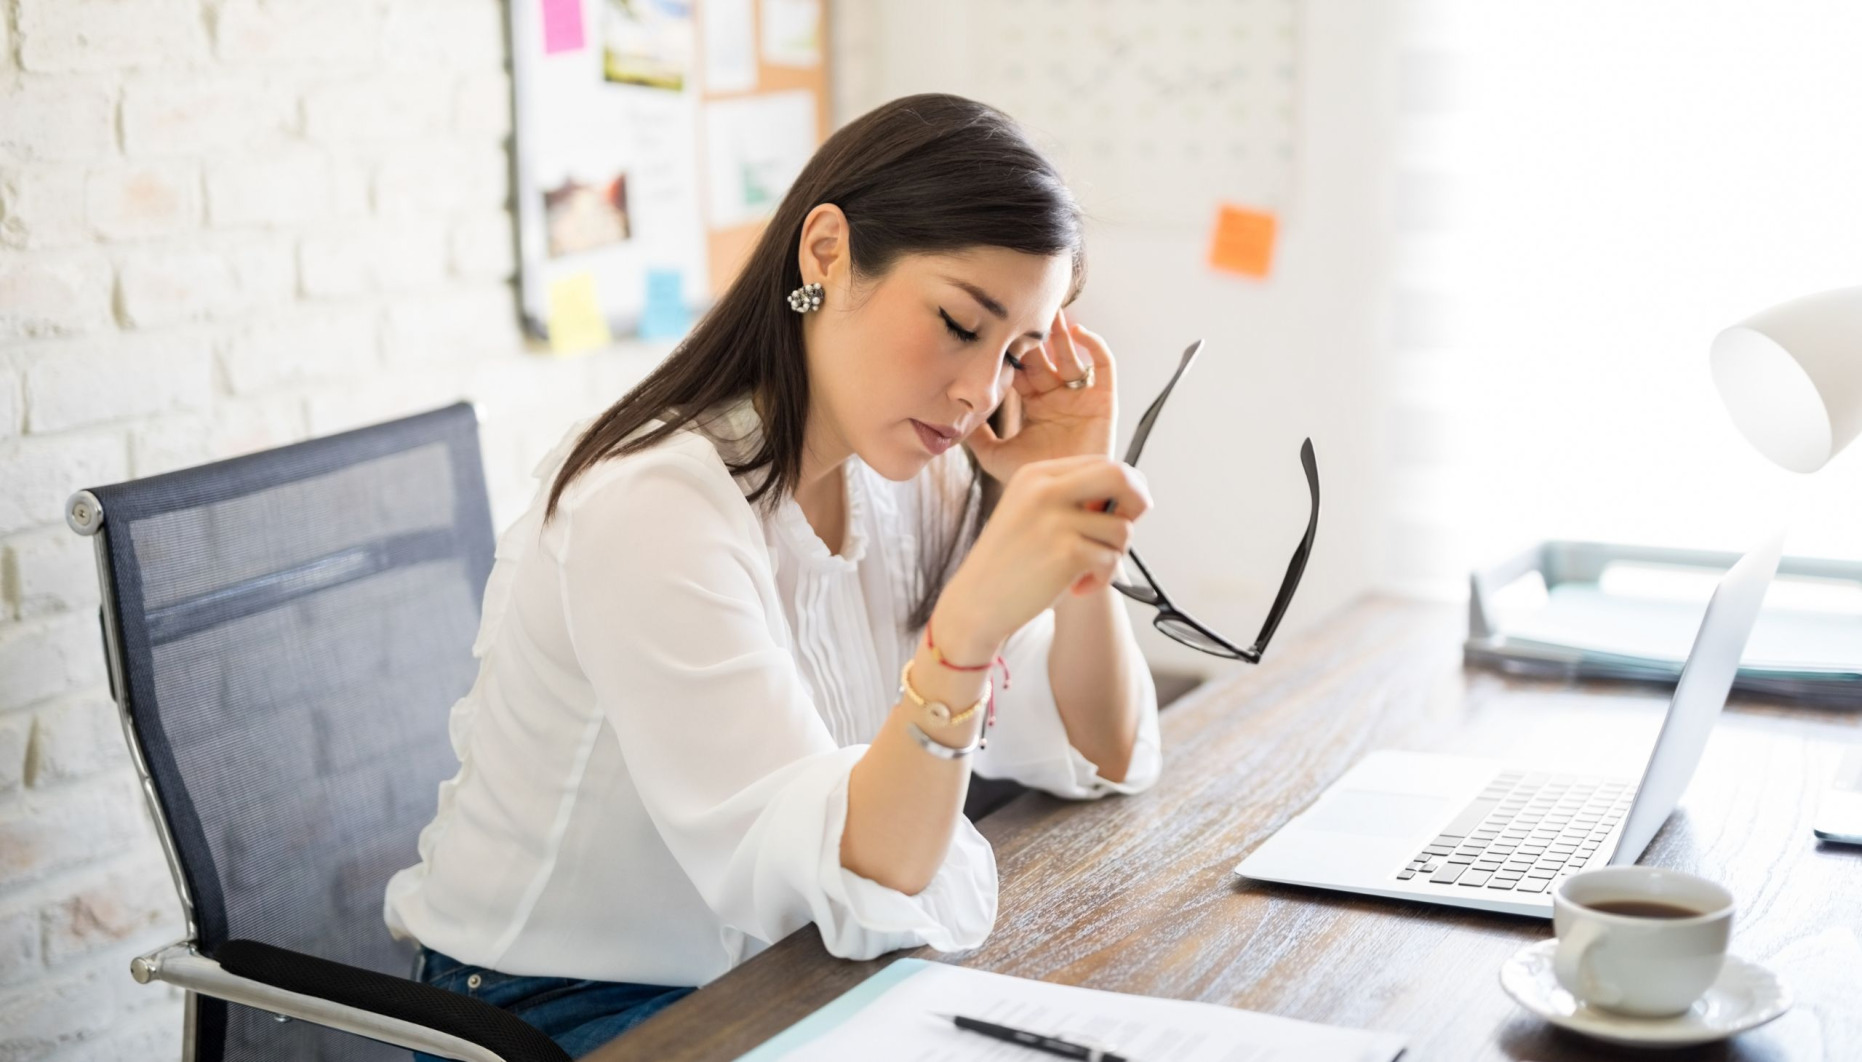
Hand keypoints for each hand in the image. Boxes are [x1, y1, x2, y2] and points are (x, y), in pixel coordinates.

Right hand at [933, 455, 1152, 658]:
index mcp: (1036, 474)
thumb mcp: (1031, 512)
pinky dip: (1102, 579)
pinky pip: (1111, 560)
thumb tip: (1134, 495)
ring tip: (1086, 570)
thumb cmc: (1010, 562)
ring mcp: (1055, 519)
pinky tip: (1078, 586)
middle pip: (1121, 476)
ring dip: (1113, 555)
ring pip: (1122, 528)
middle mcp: (1045, 489)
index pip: (1102, 463)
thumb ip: (1072, 497)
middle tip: (1123, 531)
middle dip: (1137, 503)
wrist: (976, 601)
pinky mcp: (1066, 552)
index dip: (1124, 489)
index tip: (1120, 514)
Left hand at [964, 308, 1117, 483]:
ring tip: (1052, 308)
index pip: (1021, 368)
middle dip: (1034, 333)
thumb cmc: (1036, 481)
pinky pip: (1103, 367)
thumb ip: (976, 434)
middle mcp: (1057, 397)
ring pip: (1072, 355)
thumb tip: (951, 413)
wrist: (1069, 503)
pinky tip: (1079, 332)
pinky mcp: (1104, 401)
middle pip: (1045, 356)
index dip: (1010, 349)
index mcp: (1033, 404)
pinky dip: (1094, 346)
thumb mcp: (995, 456)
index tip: (995, 327)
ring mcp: (1080, 397)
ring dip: (1063, 332)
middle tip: (1022, 305)